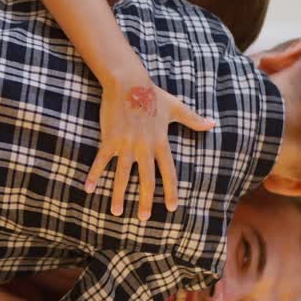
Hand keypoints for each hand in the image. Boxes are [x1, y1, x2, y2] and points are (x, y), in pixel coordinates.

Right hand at [85, 75, 214, 219]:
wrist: (128, 82)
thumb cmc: (152, 95)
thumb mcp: (176, 108)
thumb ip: (194, 120)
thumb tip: (213, 124)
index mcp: (160, 142)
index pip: (168, 171)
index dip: (170, 190)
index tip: (172, 207)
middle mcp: (144, 146)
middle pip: (145, 179)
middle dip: (145, 200)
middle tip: (143, 218)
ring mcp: (126, 144)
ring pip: (122, 175)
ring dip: (118, 194)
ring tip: (116, 211)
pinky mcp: (110, 139)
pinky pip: (101, 161)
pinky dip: (94, 175)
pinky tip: (88, 188)